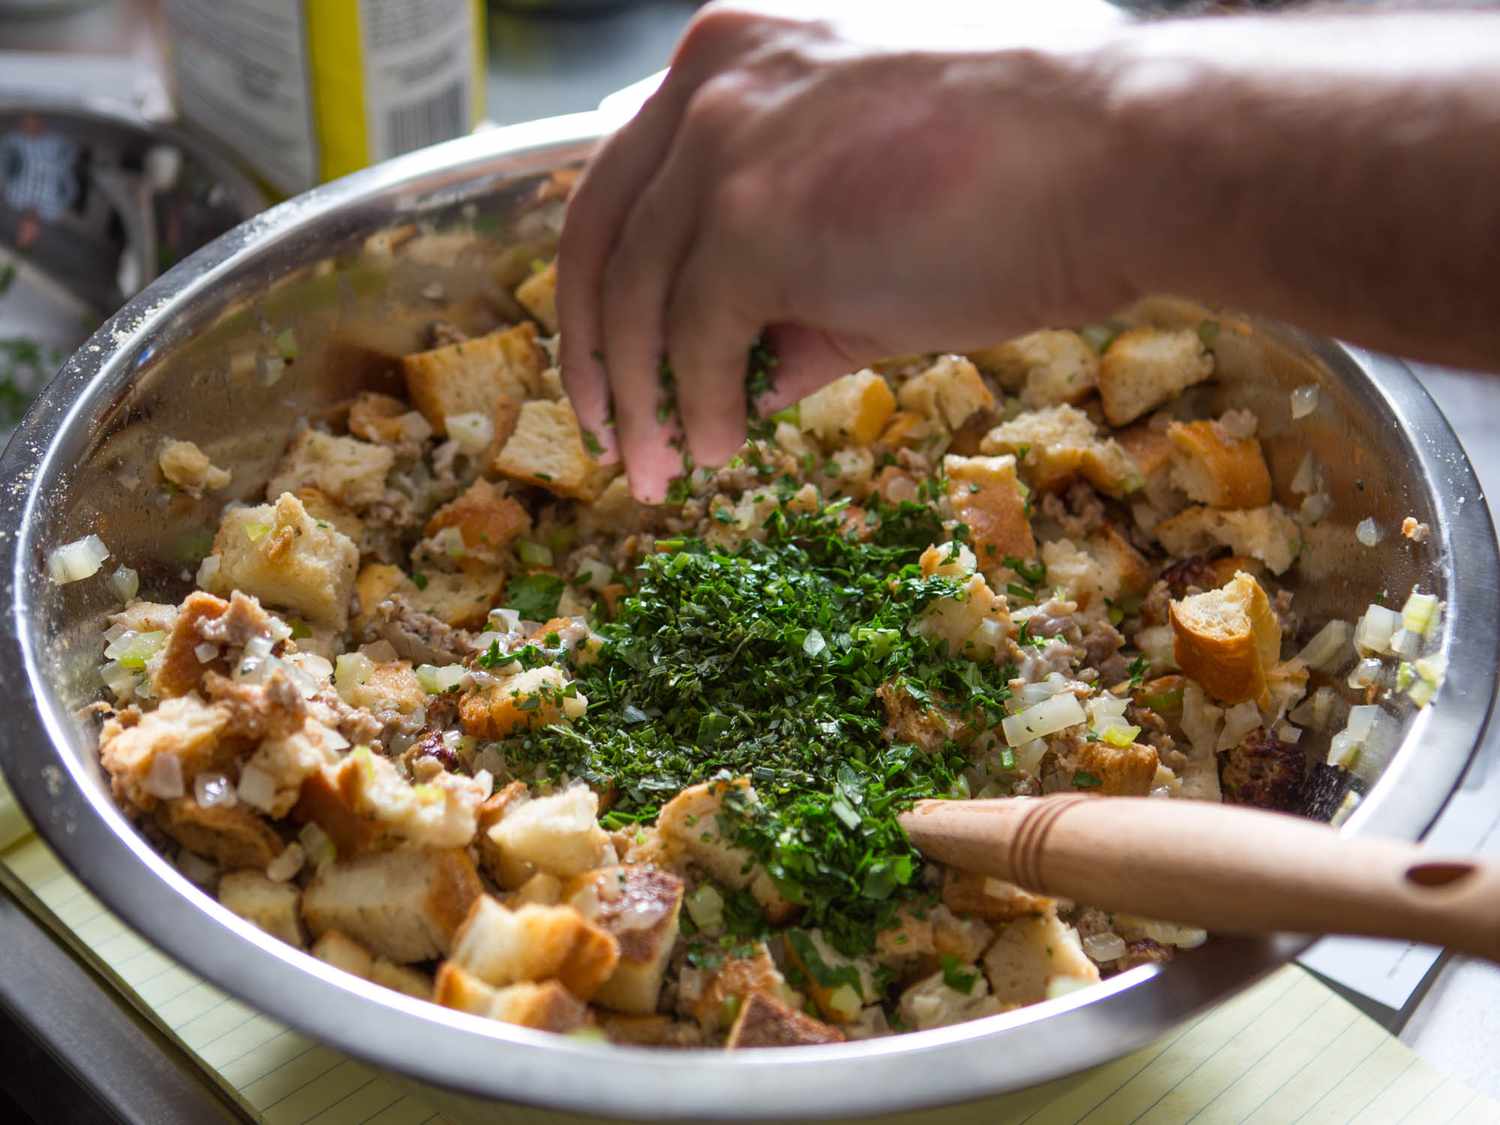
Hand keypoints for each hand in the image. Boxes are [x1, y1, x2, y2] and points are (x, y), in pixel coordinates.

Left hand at [558, 1, 1138, 501]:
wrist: (1120, 159)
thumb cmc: (1019, 179)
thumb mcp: (868, 222)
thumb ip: (788, 292)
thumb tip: (738, 383)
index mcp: (731, 56)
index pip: (624, 182)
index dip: (604, 285)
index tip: (609, 359)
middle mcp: (710, 81)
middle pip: (598, 236)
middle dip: (591, 350)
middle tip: (606, 433)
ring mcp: (727, 144)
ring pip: (634, 295)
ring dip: (640, 400)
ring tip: (657, 471)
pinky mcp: (755, 220)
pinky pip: (693, 337)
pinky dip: (697, 407)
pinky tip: (721, 449)